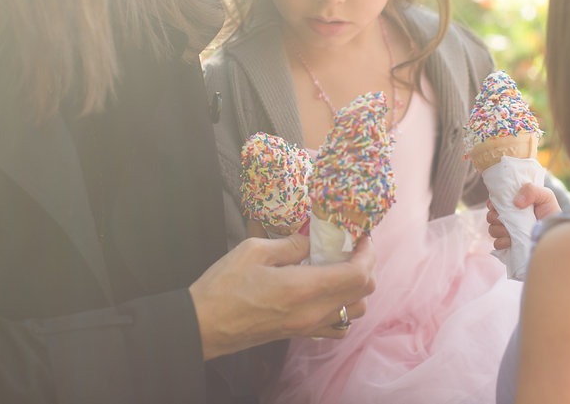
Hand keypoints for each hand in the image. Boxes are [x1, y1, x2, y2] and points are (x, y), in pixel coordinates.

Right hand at [189, 232, 375, 359]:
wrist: (202, 326)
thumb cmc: (223, 286)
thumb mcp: (254, 250)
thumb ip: (291, 244)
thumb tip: (313, 238)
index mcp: (303, 289)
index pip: (357, 275)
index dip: (367, 253)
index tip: (361, 236)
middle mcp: (312, 313)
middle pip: (363, 294)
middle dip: (365, 266)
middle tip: (352, 246)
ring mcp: (307, 327)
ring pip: (354, 312)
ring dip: (356, 288)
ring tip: (340, 266)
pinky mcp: (299, 334)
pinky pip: (336, 325)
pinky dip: (342, 307)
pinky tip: (326, 289)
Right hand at [486, 183, 559, 250]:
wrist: (557, 234)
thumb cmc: (551, 213)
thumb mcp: (545, 195)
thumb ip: (531, 190)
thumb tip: (515, 202)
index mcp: (513, 205)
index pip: (494, 202)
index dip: (493, 203)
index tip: (497, 205)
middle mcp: (508, 219)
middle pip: (490, 216)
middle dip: (494, 217)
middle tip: (505, 218)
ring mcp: (508, 233)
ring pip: (491, 230)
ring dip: (497, 229)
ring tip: (509, 231)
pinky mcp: (510, 246)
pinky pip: (497, 244)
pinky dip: (501, 242)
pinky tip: (510, 241)